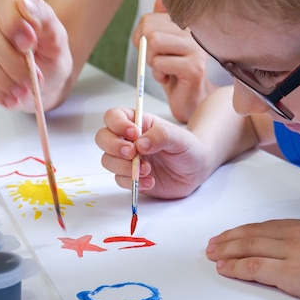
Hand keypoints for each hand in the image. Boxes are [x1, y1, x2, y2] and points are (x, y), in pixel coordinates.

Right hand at [0, 0, 71, 111]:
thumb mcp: (58, 40)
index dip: (13, 21)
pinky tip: (9, 96)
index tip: (29, 45)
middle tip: (30, 80)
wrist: (43, 76)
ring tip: (22, 91)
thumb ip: (45, 20)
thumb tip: (25, 3)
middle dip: (9, 59)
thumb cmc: (50, 53)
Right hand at [96, 107, 213, 198]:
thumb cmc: (188, 148)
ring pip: (107, 160)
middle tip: (132, 153)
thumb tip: (140, 143)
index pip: (113, 116)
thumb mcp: (180, 138)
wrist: (196, 170)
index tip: (133, 134)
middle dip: (114, 146)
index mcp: (138, 123)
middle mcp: (129, 140)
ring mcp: (128, 159)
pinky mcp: (130, 176)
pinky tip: (150, 181)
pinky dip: (132, 182)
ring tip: (148, 170)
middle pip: (103, 138)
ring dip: (124, 167)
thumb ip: (161, 136)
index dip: (117, 124)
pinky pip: (120, 179)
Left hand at [132, 0, 214, 122]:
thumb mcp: (162, 46)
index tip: (152, 51)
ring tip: (165, 70)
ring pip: (154, 44)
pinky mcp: (194, 67)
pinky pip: (161, 64)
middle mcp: (193, 33)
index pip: (148, 20)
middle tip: (159, 63)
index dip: (141, 38)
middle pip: (150, 30)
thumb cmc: (174, 74)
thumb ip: (158, 23)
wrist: (191, 99)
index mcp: (184, 25)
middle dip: (146, 51)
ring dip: (153, 63)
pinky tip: (170, 79)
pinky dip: (159, 75)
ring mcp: (196, 49)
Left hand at [206, 219, 299, 299]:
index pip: (265, 227)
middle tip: (212, 244)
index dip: (244, 231)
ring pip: (248, 247)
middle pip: (251, 235)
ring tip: (212, 255)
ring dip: (226, 251)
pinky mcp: (288, 273)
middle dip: (229, 239)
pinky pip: (254, 267)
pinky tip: (224, 268)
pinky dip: (236, 267)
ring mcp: (289, 253)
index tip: (232, 235)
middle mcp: (292, 235)